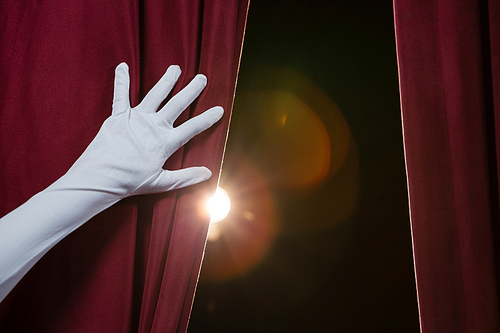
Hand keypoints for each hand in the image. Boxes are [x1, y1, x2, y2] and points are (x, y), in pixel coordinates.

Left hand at [64, 62, 223, 197]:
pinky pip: (121, 95)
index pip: (192, 127)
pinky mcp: (118, 117)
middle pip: (177, 104)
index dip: (207, 118)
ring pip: (156, 95)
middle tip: (202, 78)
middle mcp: (153, 126)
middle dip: (191, 90)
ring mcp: (136, 119)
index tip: (219, 109)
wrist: (99, 178)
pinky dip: (122, 80)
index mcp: (165, 142)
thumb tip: (208, 174)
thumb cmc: (130, 182)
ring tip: (175, 68)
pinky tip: (122, 66)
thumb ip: (186, 177)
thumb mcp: (162, 183)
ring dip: (167, 81)